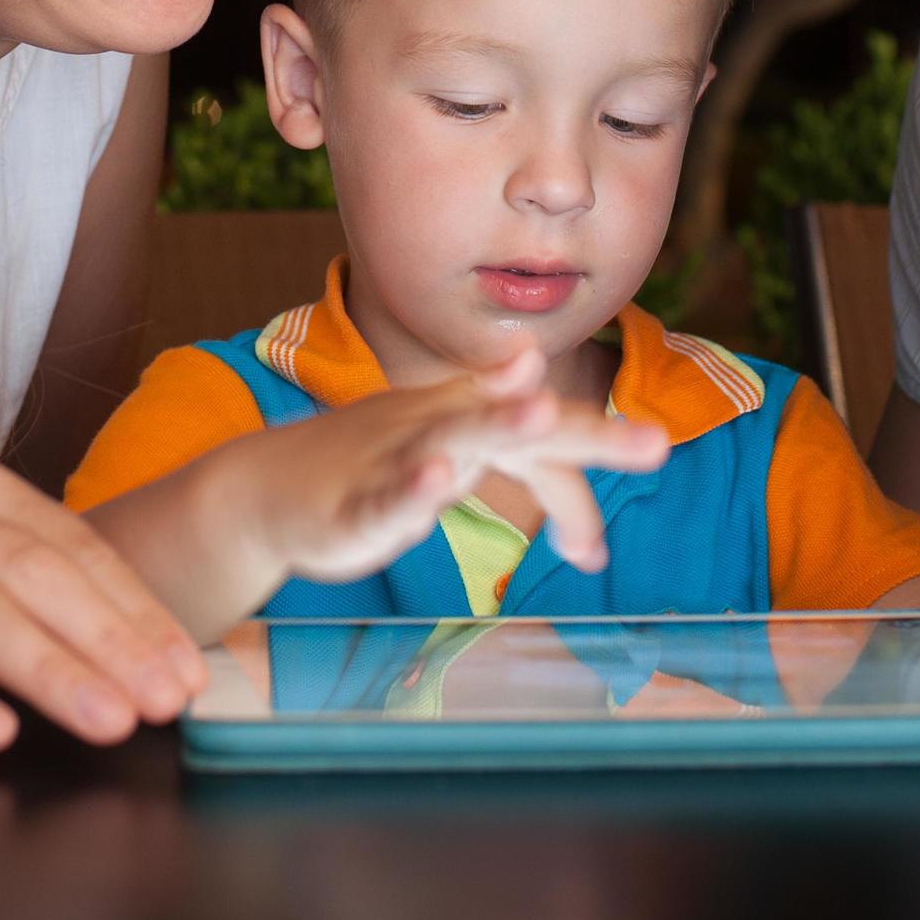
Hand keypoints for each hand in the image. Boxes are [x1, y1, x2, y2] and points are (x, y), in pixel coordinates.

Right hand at [226, 346, 669, 585]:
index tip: (616, 540)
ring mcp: (393, 460)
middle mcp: (437, 428)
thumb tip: (549, 380)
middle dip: (588, 433)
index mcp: (466, 419)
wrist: (262, 489)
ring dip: (497, 426)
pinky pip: (386, 496)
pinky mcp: (353, 503)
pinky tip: (439, 478)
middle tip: (657, 443)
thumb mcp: (445, 444)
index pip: (548, 438)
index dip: (595, 473)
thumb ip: (506, 430)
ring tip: (538, 415)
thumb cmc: (367, 464)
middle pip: (520, 424)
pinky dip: (412, 486)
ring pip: (451, 441)